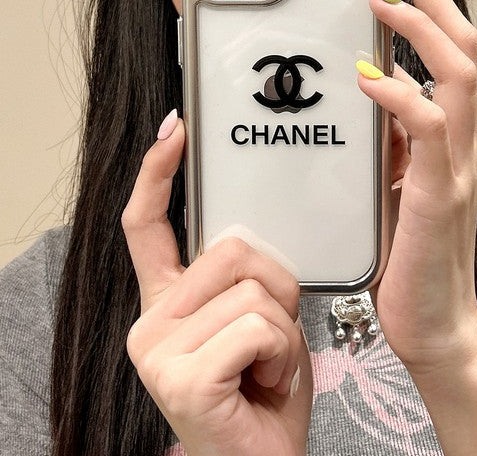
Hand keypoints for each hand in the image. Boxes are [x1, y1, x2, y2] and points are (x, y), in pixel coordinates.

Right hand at [121, 116, 311, 455]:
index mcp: (169, 301)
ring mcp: (158, 350)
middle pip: (233, 248)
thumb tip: (247, 233)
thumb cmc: (265, 390)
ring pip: (253, 289)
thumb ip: (240, 277)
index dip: (158, 174)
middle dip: (277, 286)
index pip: (148, 226)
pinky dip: (282, 353)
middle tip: (272, 337)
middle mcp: (151, 321)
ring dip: (285, 328)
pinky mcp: (181, 376)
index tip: (175, 130)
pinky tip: (264, 385)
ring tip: (268, 366)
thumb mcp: (255, 318)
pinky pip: (258, 325)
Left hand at [357, 0, 476, 376]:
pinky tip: (368, 81)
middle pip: (462, 43)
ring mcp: (457, 163)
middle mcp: (464, 139)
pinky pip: (428, 128)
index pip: (450, 47)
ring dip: (417, 30)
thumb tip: (371, 85)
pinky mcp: (440, 192)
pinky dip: (399, 95)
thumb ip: (393, 134)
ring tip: (380, 2)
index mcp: (453, 133)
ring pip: (456, 73)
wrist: (434, 325)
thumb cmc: (412, 255)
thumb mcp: (396, 180)